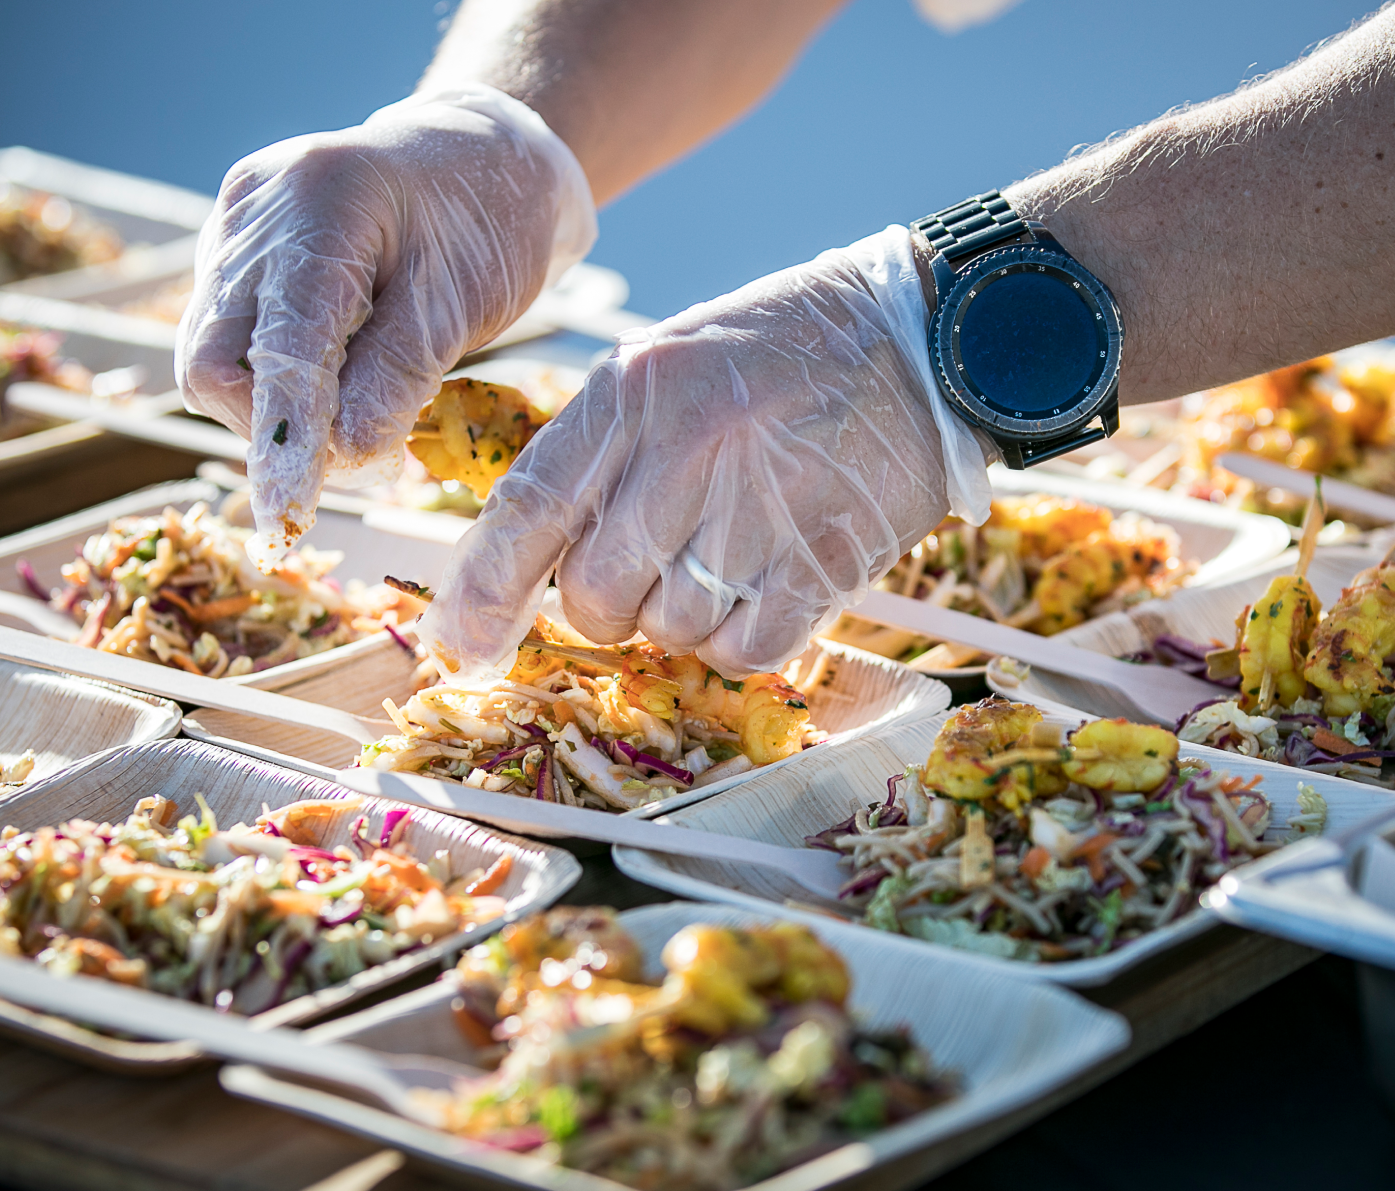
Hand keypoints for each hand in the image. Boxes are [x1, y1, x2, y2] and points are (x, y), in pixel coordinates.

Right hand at [176, 86, 594, 566]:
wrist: (482, 159)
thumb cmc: (488, 223)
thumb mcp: (460, 304)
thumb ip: (398, 377)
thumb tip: (343, 457)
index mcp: (317, 205)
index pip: (278, 346)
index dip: (284, 438)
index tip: (292, 510)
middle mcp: (252, 214)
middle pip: (213, 360)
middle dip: (271, 428)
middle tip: (353, 459)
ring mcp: (232, 230)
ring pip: (213, 358)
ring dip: (274, 410)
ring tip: (358, 410)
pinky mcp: (233, 252)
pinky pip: (230, 338)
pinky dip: (277, 380)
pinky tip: (337, 377)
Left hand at [418, 226, 993, 680]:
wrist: (930, 338)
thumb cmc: (791, 350)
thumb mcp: (675, 360)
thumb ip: (604, 446)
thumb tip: (536, 552)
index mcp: (635, 390)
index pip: (529, 508)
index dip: (484, 588)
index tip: (465, 641)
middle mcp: (687, 449)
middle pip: (594, 590)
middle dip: (605, 607)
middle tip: (644, 578)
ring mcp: (760, 507)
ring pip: (669, 627)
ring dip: (682, 619)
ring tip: (726, 560)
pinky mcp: (825, 559)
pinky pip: (745, 649)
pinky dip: (741, 640)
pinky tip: (765, 590)